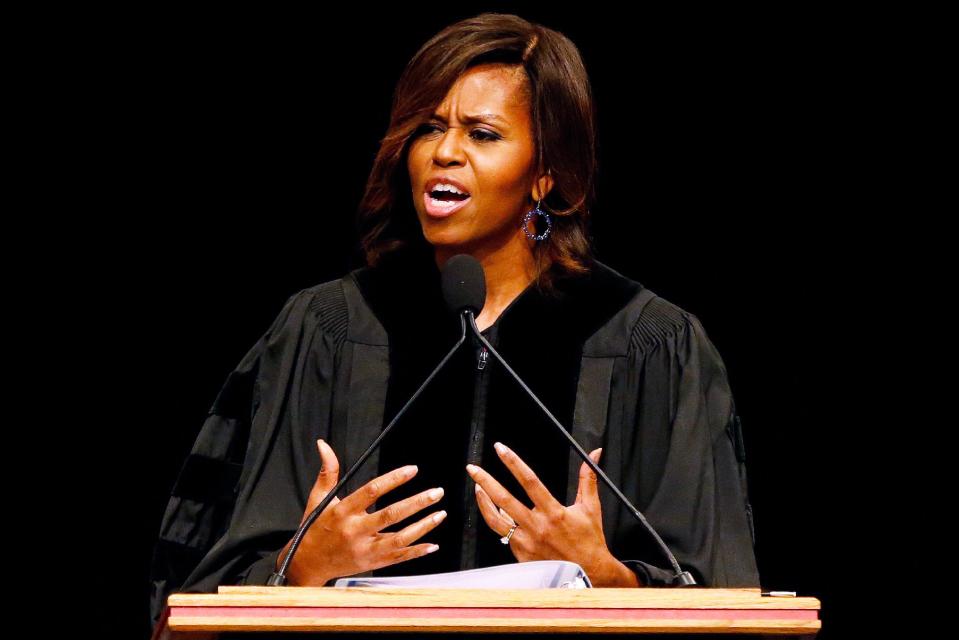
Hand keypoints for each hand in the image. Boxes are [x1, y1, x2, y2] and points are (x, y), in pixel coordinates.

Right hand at [277, 438, 446, 585]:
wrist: (307, 563)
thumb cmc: (313, 528)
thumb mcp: (318, 498)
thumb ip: (327, 471)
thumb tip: (324, 445)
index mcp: (342, 511)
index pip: (372, 491)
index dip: (394, 479)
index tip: (412, 470)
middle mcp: (354, 531)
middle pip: (391, 515)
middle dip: (417, 503)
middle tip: (436, 492)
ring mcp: (364, 549)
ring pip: (399, 538)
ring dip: (422, 526)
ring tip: (440, 514)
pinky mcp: (371, 563)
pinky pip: (398, 558)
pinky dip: (417, 552)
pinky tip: (433, 544)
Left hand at [466, 442, 639, 587]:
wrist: (590, 574)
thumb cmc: (589, 540)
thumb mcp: (590, 507)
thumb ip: (587, 479)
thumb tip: (594, 454)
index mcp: (554, 512)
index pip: (529, 481)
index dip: (513, 463)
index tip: (500, 449)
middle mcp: (537, 527)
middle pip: (504, 499)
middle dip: (485, 481)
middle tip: (472, 468)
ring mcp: (527, 542)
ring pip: (496, 520)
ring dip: (484, 503)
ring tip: (476, 488)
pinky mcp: (521, 555)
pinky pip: (505, 535)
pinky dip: (500, 521)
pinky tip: (496, 511)